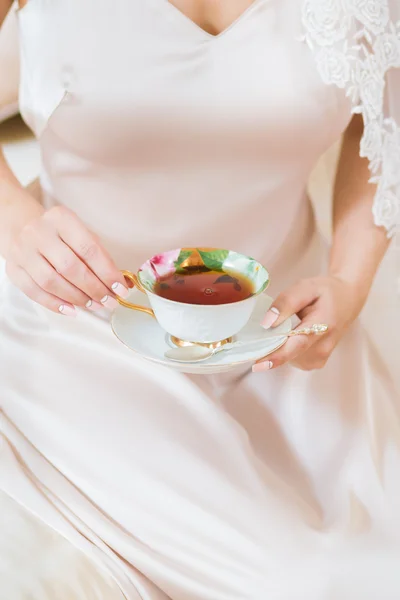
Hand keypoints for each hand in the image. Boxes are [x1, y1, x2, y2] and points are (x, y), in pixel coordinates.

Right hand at [6, 205, 128, 315]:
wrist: (21, 226)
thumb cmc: (59, 234)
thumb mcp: (81, 234)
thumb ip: (101, 257)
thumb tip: (122, 284)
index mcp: (61, 218)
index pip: (88, 249)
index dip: (107, 272)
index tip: (120, 289)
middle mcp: (39, 232)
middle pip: (70, 267)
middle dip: (93, 289)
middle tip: (109, 301)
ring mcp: (22, 251)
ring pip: (51, 282)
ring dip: (77, 298)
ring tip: (94, 305)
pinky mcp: (13, 269)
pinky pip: (35, 292)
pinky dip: (55, 304)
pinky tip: (72, 310)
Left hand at [253, 276, 366, 371]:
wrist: (347, 300)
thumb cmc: (325, 293)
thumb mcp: (306, 287)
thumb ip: (286, 302)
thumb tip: (267, 323)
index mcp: (323, 325)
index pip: (297, 344)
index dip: (276, 355)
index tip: (257, 364)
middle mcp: (323, 347)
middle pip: (290, 354)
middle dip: (269, 350)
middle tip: (254, 341)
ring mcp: (320, 357)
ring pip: (289, 357)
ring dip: (279, 346)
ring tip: (286, 327)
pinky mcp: (316, 362)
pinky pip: (293, 359)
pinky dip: (286, 349)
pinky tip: (291, 335)